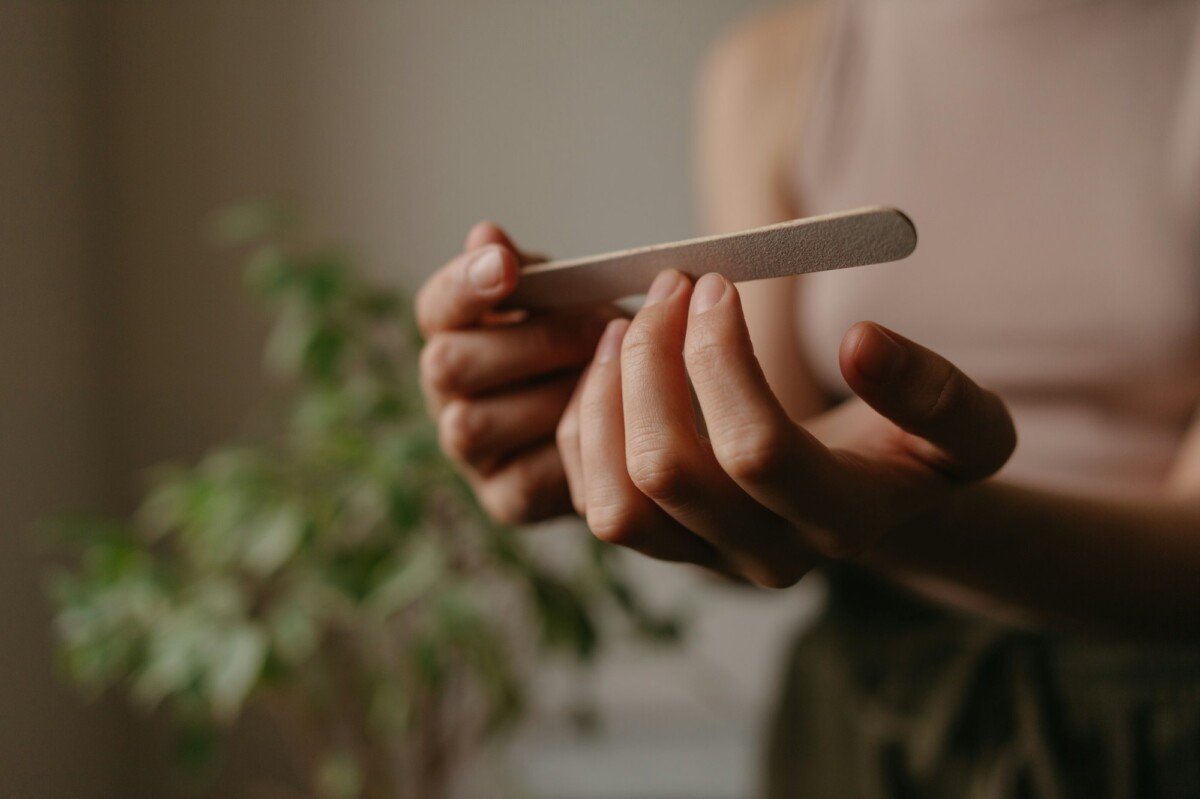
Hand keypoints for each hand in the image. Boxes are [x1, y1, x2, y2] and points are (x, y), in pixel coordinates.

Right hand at [416, 222, 620, 523]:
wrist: (639, 416)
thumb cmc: (597, 343)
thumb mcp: (574, 297)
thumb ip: (535, 274)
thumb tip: (485, 237)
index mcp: (455, 330)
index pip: (436, 304)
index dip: (465, 285)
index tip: (507, 266)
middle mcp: (447, 392)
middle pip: (448, 365)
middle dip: (530, 342)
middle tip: (600, 328)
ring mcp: (469, 451)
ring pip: (476, 424)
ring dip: (551, 395)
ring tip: (613, 378)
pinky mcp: (504, 499)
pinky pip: (523, 477)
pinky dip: (568, 451)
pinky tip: (611, 428)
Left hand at [556, 269, 1016, 586]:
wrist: (868, 500)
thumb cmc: (910, 448)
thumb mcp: (968, 425)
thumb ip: (937, 392)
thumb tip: (863, 345)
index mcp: (841, 522)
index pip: (757, 449)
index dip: (720, 358)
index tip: (718, 283)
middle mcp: (764, 557)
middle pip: (668, 471)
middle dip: (651, 361)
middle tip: (669, 286)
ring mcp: (702, 560)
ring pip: (615, 501)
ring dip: (607, 394)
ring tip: (629, 322)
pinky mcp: (660, 546)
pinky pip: (591, 498)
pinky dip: (587, 421)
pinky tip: (614, 365)